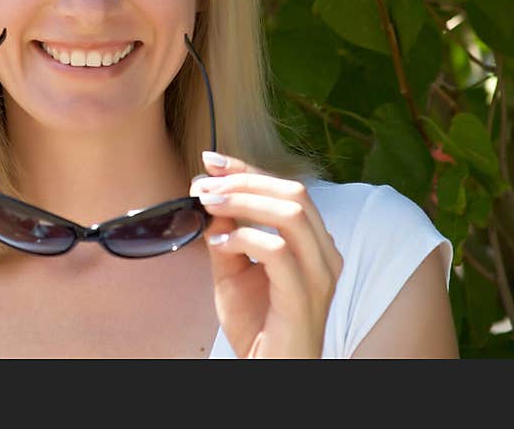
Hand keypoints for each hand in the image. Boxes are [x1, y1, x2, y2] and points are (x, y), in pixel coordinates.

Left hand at [190, 152, 343, 357]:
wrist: (268, 369)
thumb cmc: (256, 322)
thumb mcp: (233, 268)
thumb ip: (225, 232)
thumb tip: (208, 193)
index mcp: (314, 243)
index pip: (287, 189)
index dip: (248, 168)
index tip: (211, 160)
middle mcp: (325, 255)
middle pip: (294, 193)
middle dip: (245, 181)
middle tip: (205, 187)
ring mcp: (319, 276)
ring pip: (292, 214)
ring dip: (243, 202)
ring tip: (208, 205)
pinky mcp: (303, 298)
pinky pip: (278, 252)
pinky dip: (245, 238)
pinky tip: (220, 243)